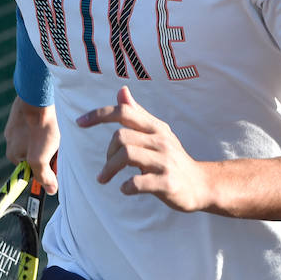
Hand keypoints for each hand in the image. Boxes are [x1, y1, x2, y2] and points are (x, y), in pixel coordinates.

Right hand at [4, 96, 58, 194]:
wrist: (37, 97)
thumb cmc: (39, 128)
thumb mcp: (41, 158)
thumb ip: (44, 176)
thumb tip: (49, 190)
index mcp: (13, 154)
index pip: (31, 168)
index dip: (45, 166)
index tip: (55, 160)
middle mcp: (11, 140)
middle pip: (34, 153)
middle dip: (47, 151)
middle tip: (58, 145)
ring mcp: (15, 125)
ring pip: (35, 138)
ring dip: (47, 138)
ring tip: (56, 131)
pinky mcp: (23, 112)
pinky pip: (35, 123)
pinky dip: (45, 124)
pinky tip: (53, 121)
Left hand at [77, 86, 210, 212]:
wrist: (201, 184)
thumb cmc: (173, 158)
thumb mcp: (158, 133)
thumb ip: (138, 114)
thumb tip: (122, 90)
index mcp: (156, 127)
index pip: (124, 112)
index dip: (99, 115)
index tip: (79, 122)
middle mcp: (161, 140)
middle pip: (121, 136)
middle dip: (107, 153)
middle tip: (107, 167)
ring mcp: (165, 162)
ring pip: (127, 155)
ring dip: (109, 169)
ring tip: (105, 178)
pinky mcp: (167, 183)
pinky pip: (138, 182)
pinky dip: (126, 186)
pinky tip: (125, 189)